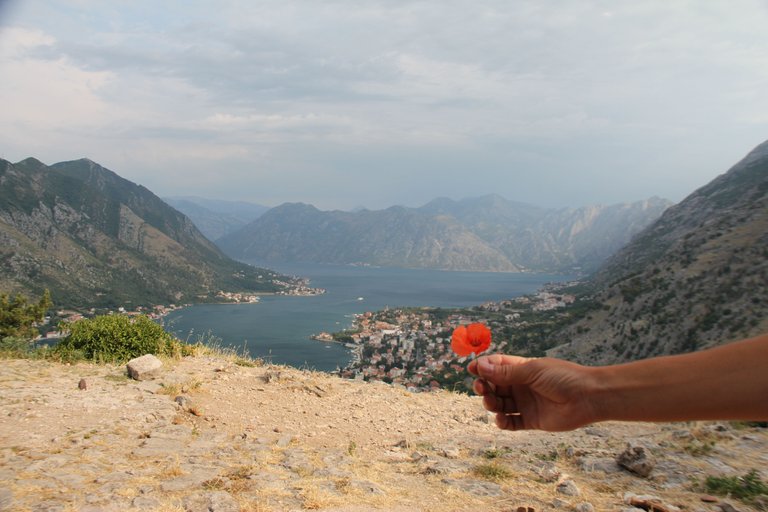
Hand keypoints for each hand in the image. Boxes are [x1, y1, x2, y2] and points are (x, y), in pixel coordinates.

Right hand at [468, 354, 599, 431]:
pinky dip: (503, 422)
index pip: (496, 366)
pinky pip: (511, 423)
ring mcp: (526, 403)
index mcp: (522, 369)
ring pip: (500, 404)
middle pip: (494, 386)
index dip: (483, 367)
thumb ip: (506, 373)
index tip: (471, 368)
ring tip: (493, 404)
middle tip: (481, 388)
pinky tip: (501, 419)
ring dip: (491, 404)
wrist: (588, 398)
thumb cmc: (563, 377)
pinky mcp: (531, 420)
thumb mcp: (532, 371)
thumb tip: (480, 366)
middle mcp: (521, 386)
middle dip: (484, 387)